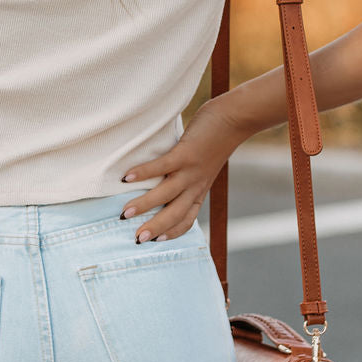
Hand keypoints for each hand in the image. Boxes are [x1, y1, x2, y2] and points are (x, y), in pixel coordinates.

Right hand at [119, 97, 250, 242]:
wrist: (235, 119)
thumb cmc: (215, 140)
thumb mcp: (204, 165)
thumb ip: (187, 174)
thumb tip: (164, 177)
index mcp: (199, 189)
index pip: (186, 219)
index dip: (171, 233)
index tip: (153, 242)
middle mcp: (195, 185)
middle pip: (175, 214)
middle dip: (155, 228)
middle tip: (136, 240)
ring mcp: (191, 170)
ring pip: (166, 195)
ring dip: (145, 206)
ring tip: (125, 213)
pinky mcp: (186, 153)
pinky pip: (162, 167)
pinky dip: (143, 173)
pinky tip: (126, 178)